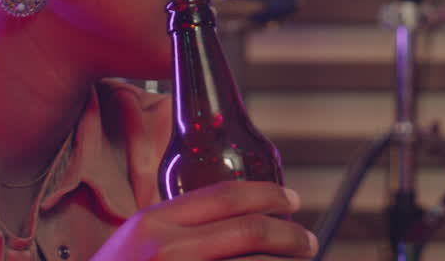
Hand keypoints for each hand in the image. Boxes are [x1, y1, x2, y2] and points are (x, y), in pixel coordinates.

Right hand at [93, 180, 317, 260]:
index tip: (291, 200)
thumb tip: (233, 218)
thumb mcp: (135, 243)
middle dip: (290, 235)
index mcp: (153, 223)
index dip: (268, 195)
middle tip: (308, 242)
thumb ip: (176, 227)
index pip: (225, 196)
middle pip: (250, 232)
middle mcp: (166, 249)